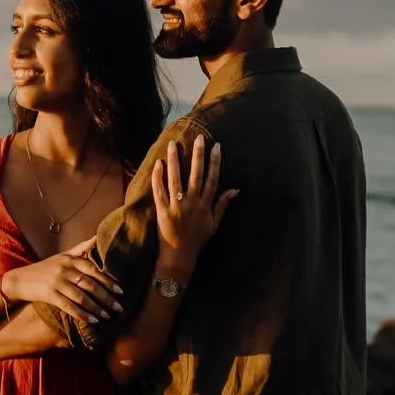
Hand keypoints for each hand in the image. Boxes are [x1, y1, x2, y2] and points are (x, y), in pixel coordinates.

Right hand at [0, 241, 124, 323]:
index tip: (120, 291)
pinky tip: (92, 321)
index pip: (93, 270)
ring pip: (81, 297)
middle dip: (106, 297)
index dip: (108, 281)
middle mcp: (65, 269)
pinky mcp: (49, 295)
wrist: (19, 280)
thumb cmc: (44, 268)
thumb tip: (97, 236)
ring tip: (108, 316)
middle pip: (90, 285)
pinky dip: (82, 314)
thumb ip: (80, 248)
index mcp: (70, 260)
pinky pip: (69, 306)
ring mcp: (57, 282)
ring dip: (96, 308)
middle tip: (119, 308)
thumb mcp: (62, 256)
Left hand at [152, 132, 237, 270]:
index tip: (216, 146)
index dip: (215, 162)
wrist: (179, 256)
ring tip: (173, 144)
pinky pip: (160, 191)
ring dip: (175, 161)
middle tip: (198, 138)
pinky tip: (159, 163)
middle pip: (196, 175)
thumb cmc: (198, 239)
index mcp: (205, 206)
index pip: (212, 179)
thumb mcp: (214, 224)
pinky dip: (159, 177)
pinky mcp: (162, 211)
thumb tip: (235, 189)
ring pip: (176, 179)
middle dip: (198, 155)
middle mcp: (192, 203)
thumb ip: (223, 205)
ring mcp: (176, 206)